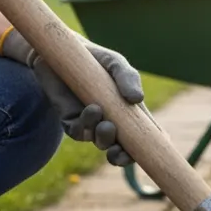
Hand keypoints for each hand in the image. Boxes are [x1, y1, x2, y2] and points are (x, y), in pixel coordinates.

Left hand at [0, 29, 143, 166]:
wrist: (58, 54)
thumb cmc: (94, 58)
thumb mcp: (115, 63)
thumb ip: (128, 78)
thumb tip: (137, 99)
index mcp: (130, 112)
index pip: (145, 136)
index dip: (152, 147)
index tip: (153, 151)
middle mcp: (112, 121)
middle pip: (123, 150)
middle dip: (122, 156)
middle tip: (119, 149)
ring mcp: (91, 123)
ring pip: (100, 143)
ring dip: (104, 139)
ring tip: (105, 124)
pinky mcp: (70, 120)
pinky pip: (78, 133)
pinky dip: (85, 127)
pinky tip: (90, 110)